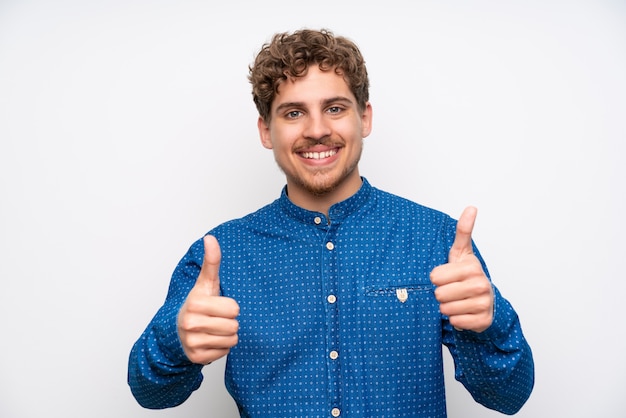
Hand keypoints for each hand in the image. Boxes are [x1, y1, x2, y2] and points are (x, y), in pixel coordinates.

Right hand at [177, 235, 239, 363]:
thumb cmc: (197, 304)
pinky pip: (224, 353)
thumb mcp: (205, 283)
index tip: (218, 306)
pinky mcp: (196, 357)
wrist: (176, 331)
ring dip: (227, 336)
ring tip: (213, 329)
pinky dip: (220, 348)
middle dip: (229, 322)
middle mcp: (190, 323)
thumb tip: (210, 238)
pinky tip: (209, 340)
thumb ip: (211, 262)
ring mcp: (192, 342)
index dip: (230, 307)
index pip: (234, 308)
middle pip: (234, 326)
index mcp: (195, 303)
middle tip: (216, 319)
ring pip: (231, 340)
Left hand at [430, 206, 493, 332]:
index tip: (447, 276)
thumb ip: (463, 231)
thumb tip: (471, 207)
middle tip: (452, 290)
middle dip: (441, 294)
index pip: (435, 277)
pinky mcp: (483, 321)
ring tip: (457, 301)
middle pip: (439, 294)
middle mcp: (481, 284)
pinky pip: (456, 322)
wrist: (485, 299)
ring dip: (447, 308)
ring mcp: (484, 303)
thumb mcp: (461, 252)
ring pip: (446, 309)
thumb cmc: (466, 275)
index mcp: (472, 266)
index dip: (437, 278)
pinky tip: (464, 312)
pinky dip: (456, 320)